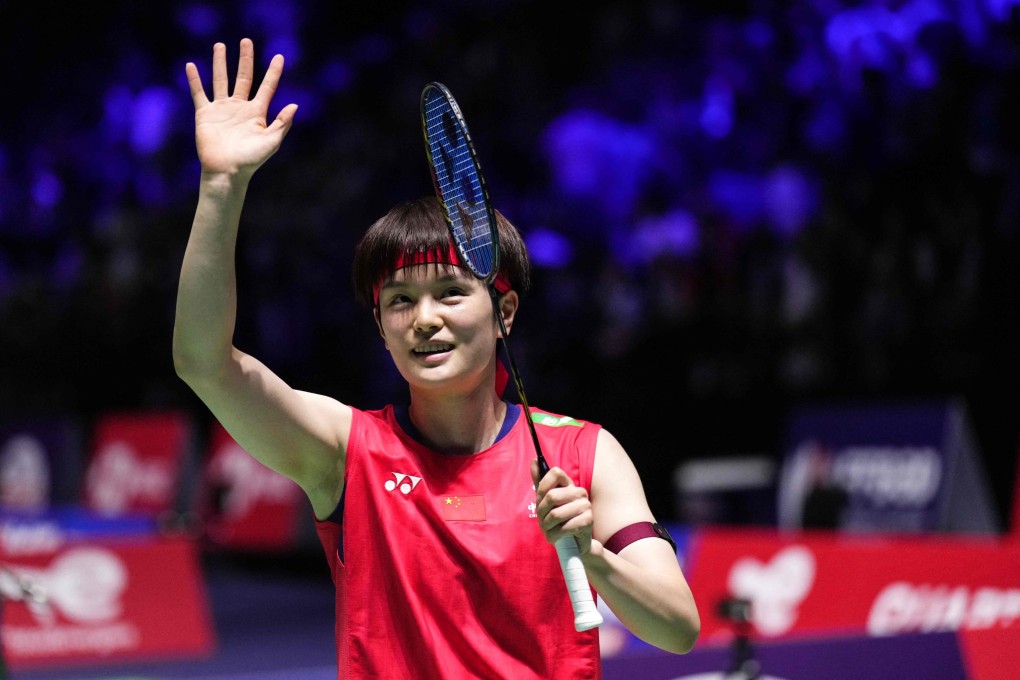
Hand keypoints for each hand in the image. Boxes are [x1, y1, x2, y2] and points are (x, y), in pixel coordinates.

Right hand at [185, 38, 297, 178]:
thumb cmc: (251, 160)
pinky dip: (195, 80)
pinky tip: (191, 66)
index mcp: (257, 113)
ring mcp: (222, 109)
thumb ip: (282, 124)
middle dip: (245, 59)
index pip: (267, 87)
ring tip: (220, 45)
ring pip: (221, 80)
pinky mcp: (205, 114)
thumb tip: (294, 105)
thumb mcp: (271, 142)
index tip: (279, 56)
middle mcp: (240, 107)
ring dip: (220, 63)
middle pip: (243, 77)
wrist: (226, 171)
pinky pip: (199, 93)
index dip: (274, 72)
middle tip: (246, 41)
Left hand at [531, 461, 593, 554]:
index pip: (555, 472)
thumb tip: (533, 461)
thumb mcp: (547, 502)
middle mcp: (579, 492)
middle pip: (551, 496)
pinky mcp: (588, 521)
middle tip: (543, 521)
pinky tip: (556, 537)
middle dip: (541, 513)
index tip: (540, 500)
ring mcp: (585, 506)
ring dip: (546, 527)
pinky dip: (554, 535)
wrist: (575, 543)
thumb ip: (540, 482)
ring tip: (549, 530)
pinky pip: (563, 528)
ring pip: (555, 514)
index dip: (543, 487)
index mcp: (569, 485)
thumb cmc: (559, 520)